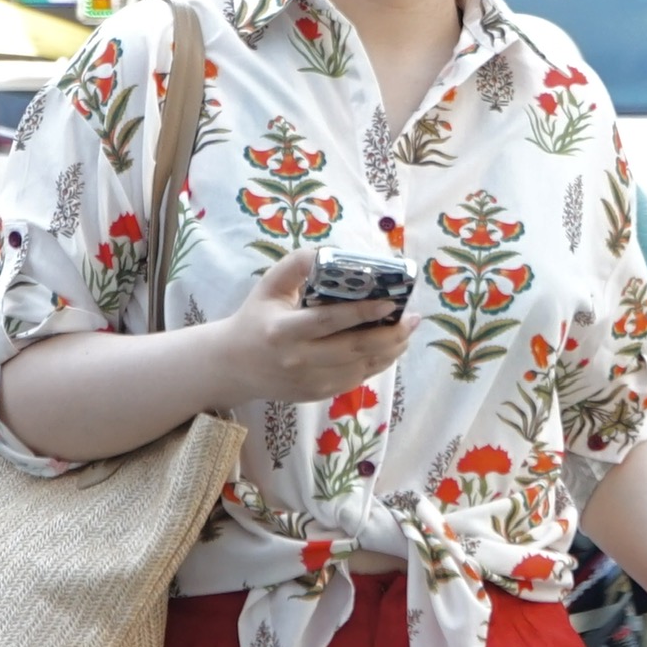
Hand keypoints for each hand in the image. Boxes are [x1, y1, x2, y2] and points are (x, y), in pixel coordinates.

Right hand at [214, 251, 413, 404]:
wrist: (232, 366)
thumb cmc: (255, 318)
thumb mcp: (269, 286)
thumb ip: (297, 264)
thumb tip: (331, 251)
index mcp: (282, 331)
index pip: (328, 321)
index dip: (362, 312)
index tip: (391, 302)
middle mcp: (297, 360)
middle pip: (353, 349)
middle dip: (390, 334)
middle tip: (413, 318)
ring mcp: (308, 381)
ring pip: (360, 368)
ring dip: (390, 350)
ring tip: (407, 330)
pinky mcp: (316, 395)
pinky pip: (354, 379)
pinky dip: (376, 364)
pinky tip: (389, 347)